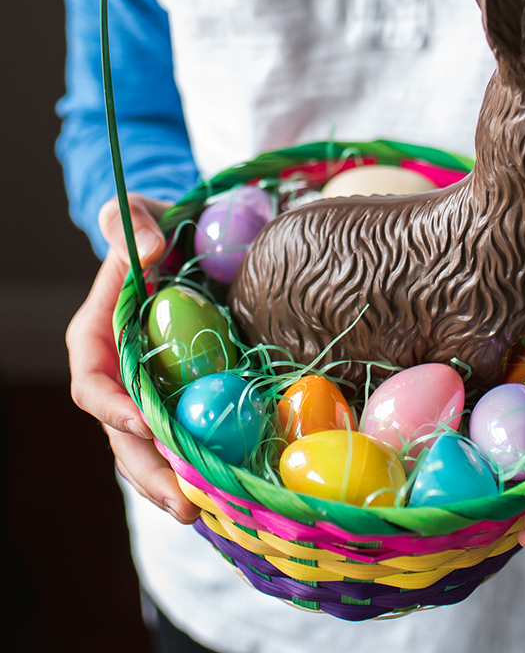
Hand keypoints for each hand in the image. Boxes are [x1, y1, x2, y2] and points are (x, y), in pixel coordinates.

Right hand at [66, 195, 200, 523]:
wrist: (179, 241)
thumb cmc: (153, 227)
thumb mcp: (139, 213)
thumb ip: (131, 224)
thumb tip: (149, 252)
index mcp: (97, 336)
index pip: (93, 381)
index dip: (112, 408)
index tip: (144, 426)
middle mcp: (120, 372)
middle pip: (122, 433)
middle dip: (148, 470)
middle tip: (184, 504)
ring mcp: (151, 389)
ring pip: (152, 448)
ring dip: (174, 484)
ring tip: (207, 515)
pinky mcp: (182, 394)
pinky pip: (185, 434)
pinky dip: (200, 464)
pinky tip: (228, 491)